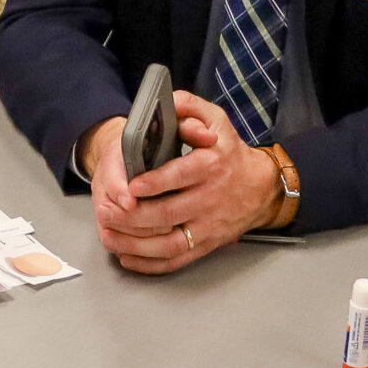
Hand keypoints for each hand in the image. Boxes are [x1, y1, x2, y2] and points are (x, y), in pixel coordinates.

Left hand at [85, 93, 282, 274]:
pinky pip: (177, 260)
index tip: (133, 186)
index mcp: (211, 166)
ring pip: (170, 243)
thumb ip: (189, 107)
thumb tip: (166, 103)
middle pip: (168, 214)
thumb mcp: (216, 119)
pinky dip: (150, 263)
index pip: (182, 176)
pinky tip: (127, 256)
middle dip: (132, 217)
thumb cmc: (230, 152)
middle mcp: (210, 199)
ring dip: (136, 244)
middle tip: (106, 212)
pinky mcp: (206, 244)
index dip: (156, 182)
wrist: (261, 188)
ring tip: (109, 235)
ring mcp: (208, 226)